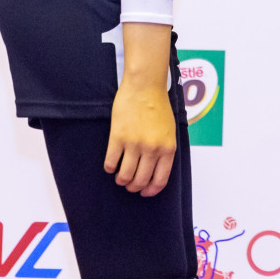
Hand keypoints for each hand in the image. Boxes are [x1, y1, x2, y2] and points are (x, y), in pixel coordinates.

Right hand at [104, 23, 175, 196]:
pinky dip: (109, 168)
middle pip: (141, 180)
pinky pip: (111, 162)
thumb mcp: (169, 130)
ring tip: (120, 177)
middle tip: (129, 185)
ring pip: (124, 175)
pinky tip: (110, 165)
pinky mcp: (118, 137)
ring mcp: (134, 144)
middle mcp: (152, 149)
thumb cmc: (158, 105)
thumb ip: (164, 150)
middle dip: (134, 187)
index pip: (160, 180)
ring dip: (121, 180)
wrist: (145, 86)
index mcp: (167, 148)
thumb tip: (156, 170)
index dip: (151, 190)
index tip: (144, 193)